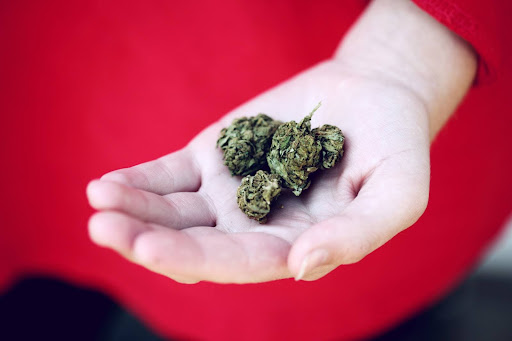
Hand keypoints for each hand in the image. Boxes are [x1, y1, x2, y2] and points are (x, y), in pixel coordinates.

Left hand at [86, 0, 475, 282]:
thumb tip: (301, 267)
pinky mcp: (215, 156)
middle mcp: (253, 226)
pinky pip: (170, 175)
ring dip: (134, 211)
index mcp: (293, 246)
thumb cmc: (396, 148)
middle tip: (105, 230)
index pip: (238, 264)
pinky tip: (106, 186)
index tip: (148, 247)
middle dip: (148, 241)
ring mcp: (230, 192)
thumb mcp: (398, 193)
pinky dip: (140, 181)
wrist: (376, 96)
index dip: (193, 260)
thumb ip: (358, 234)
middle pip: (194, 245)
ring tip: (99, 203)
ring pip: (174, 213)